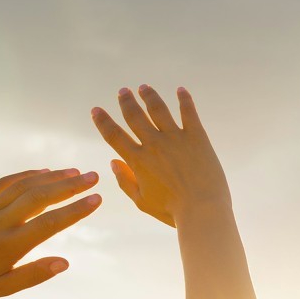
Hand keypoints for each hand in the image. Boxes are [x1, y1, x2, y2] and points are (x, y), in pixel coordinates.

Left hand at [0, 168, 101, 298]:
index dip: (76, 209)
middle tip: (93, 177)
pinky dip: (26, 175)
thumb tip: (65, 262)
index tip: (96, 199)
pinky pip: (4, 183)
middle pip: (41, 197)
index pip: (50, 223)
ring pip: (25, 186)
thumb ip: (32, 276)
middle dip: (70, 186)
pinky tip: (43, 172)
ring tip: (75, 172)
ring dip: (52, 177)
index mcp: (9, 246)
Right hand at [90, 85, 230, 227]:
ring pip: (158, 109)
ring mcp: (175, 138)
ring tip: (144, 87)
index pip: (114, 135)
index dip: (103, 121)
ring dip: (149, 96)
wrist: (203, 209)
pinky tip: (180, 90)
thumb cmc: (172, 211)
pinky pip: (188, 112)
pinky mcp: (197, 137)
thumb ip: (125, 181)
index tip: (96, 110)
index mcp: (138, 161)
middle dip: (126, 102)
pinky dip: (184, 99)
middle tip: (123, 91)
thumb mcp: (142, 201)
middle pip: (134, 116)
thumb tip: (113, 162)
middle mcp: (154, 144)